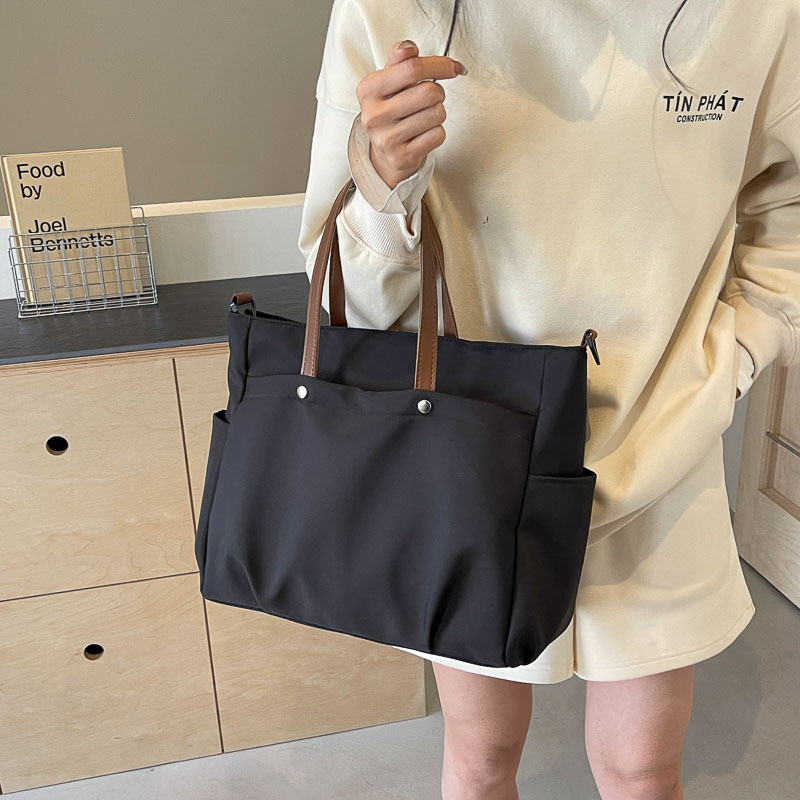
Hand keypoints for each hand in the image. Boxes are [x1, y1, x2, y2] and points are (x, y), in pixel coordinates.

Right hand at [355, 40, 466, 189]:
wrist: (385, 153)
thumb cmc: (391, 111)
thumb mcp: (389, 82)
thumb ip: (399, 61)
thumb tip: (409, 48)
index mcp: (369, 90)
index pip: (412, 68)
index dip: (439, 64)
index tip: (453, 68)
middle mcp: (374, 115)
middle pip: (428, 92)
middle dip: (438, 92)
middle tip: (432, 98)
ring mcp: (387, 139)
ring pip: (436, 114)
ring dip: (438, 112)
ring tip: (425, 116)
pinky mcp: (402, 157)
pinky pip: (437, 135)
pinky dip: (437, 132)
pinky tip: (424, 133)